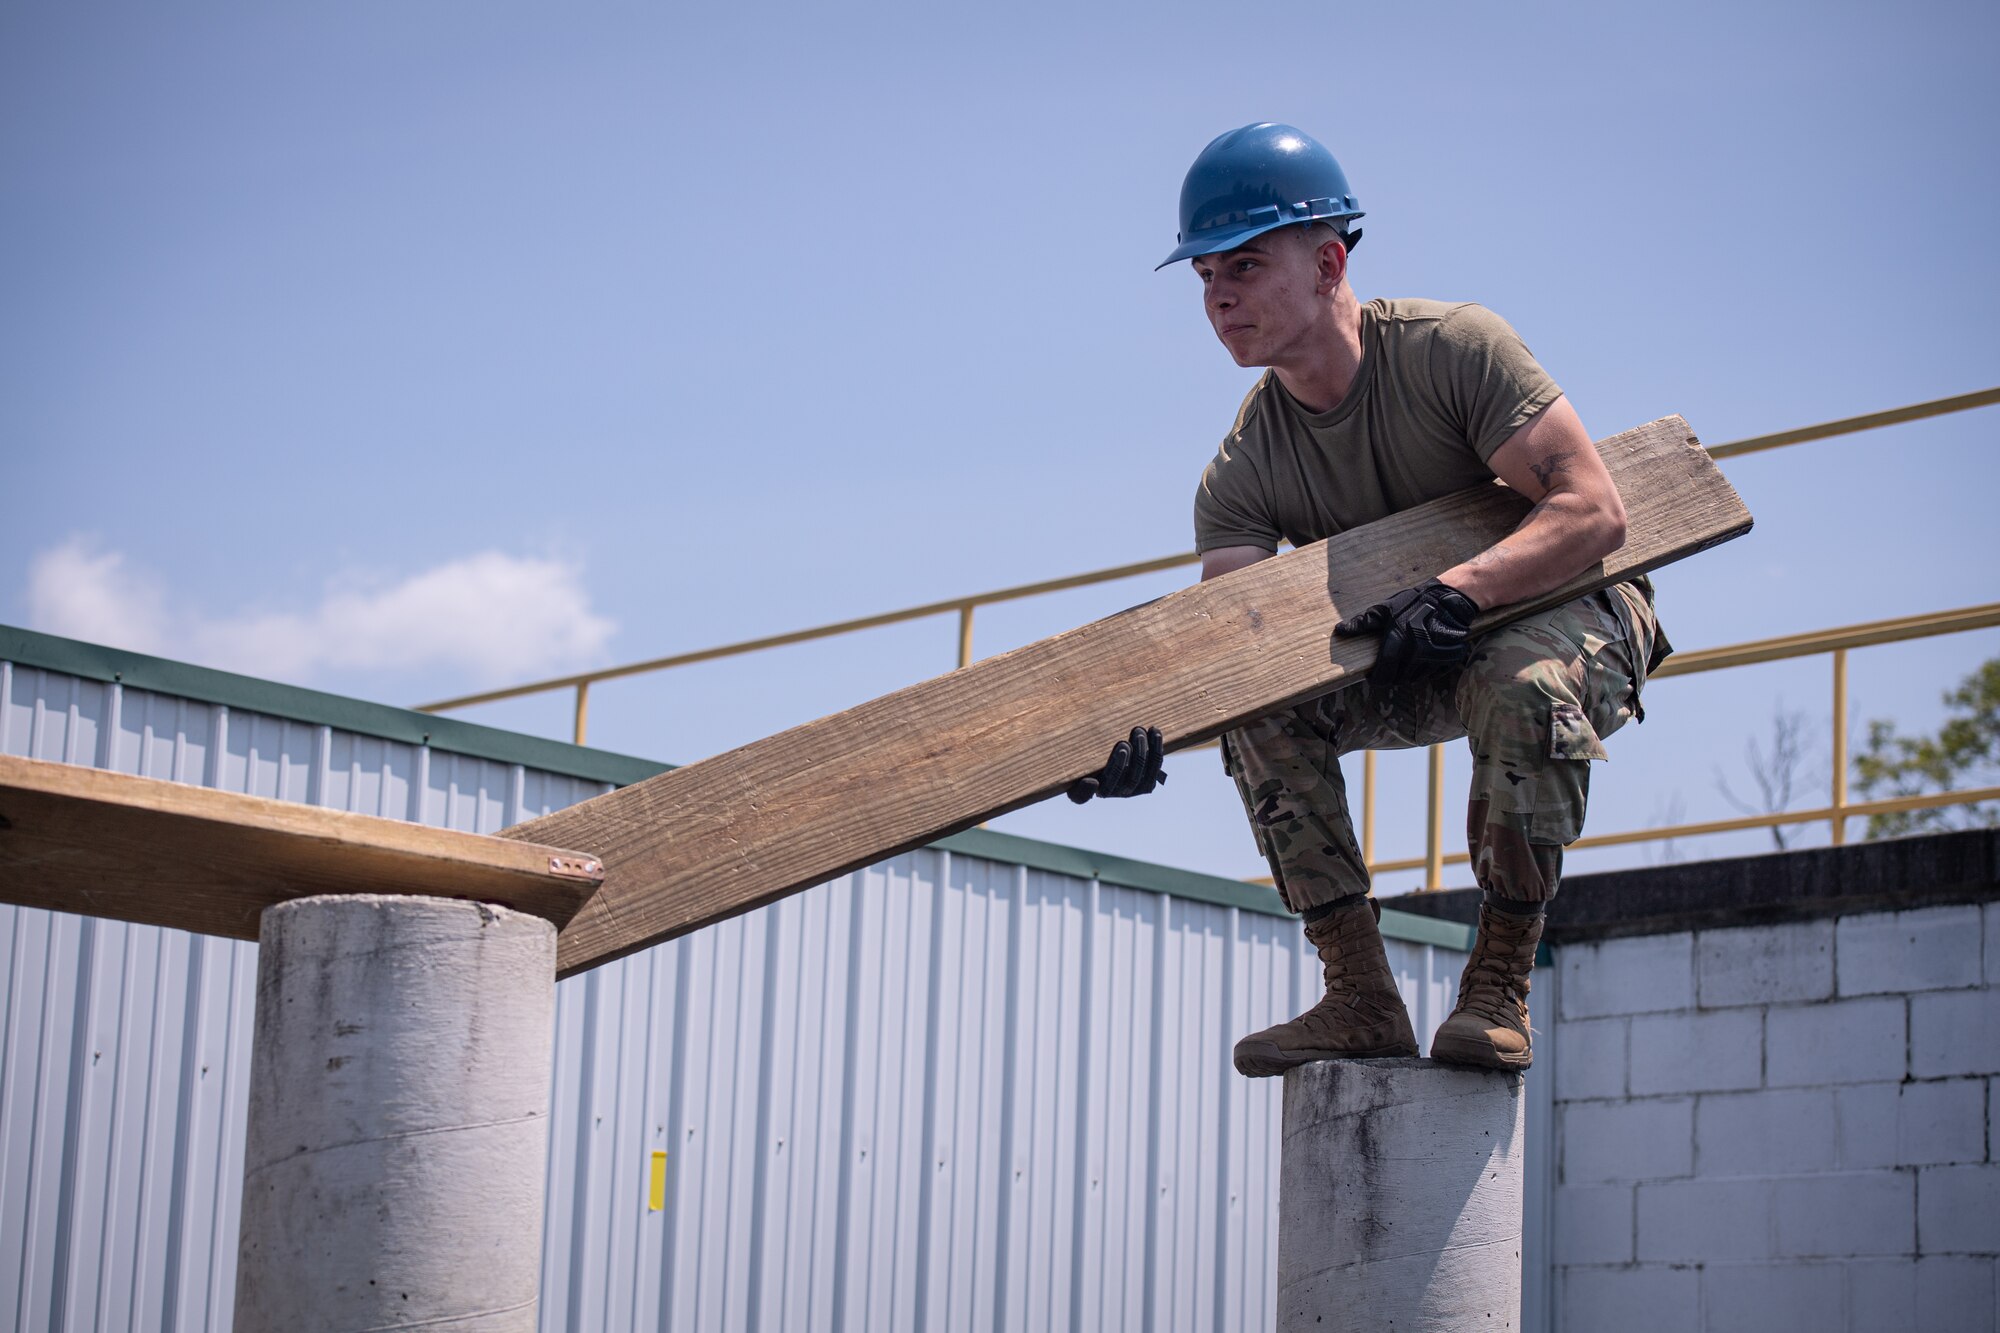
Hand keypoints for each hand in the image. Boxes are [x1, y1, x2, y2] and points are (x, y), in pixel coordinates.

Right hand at [1067, 726, 1168, 803]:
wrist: (1097, 761)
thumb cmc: (1082, 769)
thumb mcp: (1073, 779)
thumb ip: (1079, 789)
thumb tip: (1093, 783)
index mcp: (1102, 790)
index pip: (1111, 782)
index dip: (1118, 765)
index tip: (1121, 746)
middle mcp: (1121, 792)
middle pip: (1133, 776)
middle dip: (1138, 753)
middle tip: (1137, 731)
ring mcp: (1137, 788)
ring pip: (1147, 770)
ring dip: (1148, 749)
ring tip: (1143, 730)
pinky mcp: (1148, 780)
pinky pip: (1155, 765)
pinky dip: (1157, 748)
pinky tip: (1154, 732)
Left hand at [1334, 579, 1481, 688]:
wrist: (1449, 599)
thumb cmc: (1414, 602)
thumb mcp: (1386, 608)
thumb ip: (1363, 622)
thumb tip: (1339, 630)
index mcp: (1400, 639)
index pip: (1385, 671)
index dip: (1376, 678)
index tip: (1372, 677)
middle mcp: (1419, 651)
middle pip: (1400, 678)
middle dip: (1391, 676)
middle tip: (1389, 669)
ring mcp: (1436, 656)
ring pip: (1416, 678)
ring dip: (1408, 674)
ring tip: (1405, 661)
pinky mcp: (1450, 659)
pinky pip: (1433, 674)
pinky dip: (1426, 671)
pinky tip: (1423, 659)